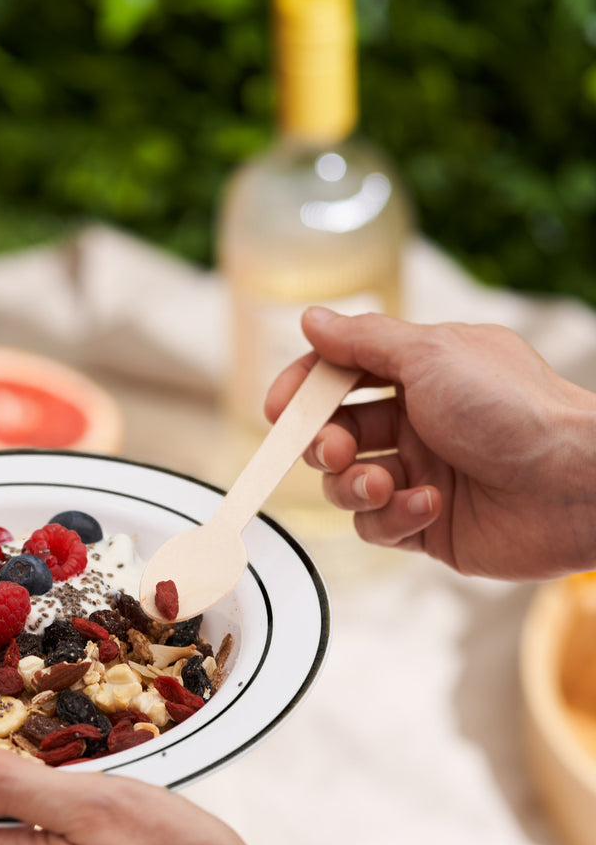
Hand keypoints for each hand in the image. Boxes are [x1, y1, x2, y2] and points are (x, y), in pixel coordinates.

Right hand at [266, 308, 595, 579]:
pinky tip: (428, 505)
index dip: (303, 391)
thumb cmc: (514, 409)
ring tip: (384, 482)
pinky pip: (376, 525)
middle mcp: (418, 423)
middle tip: (333, 450)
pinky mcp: (426, 525)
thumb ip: (363, 341)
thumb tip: (312, 319)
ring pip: (346, 484)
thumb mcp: (431, 355)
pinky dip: (392, 516)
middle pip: (333, 433)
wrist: (574, 484)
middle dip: (321, 444)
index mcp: (421, 374)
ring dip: (354, 484)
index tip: (278, 408)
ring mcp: (420, 474)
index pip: (340, 377)